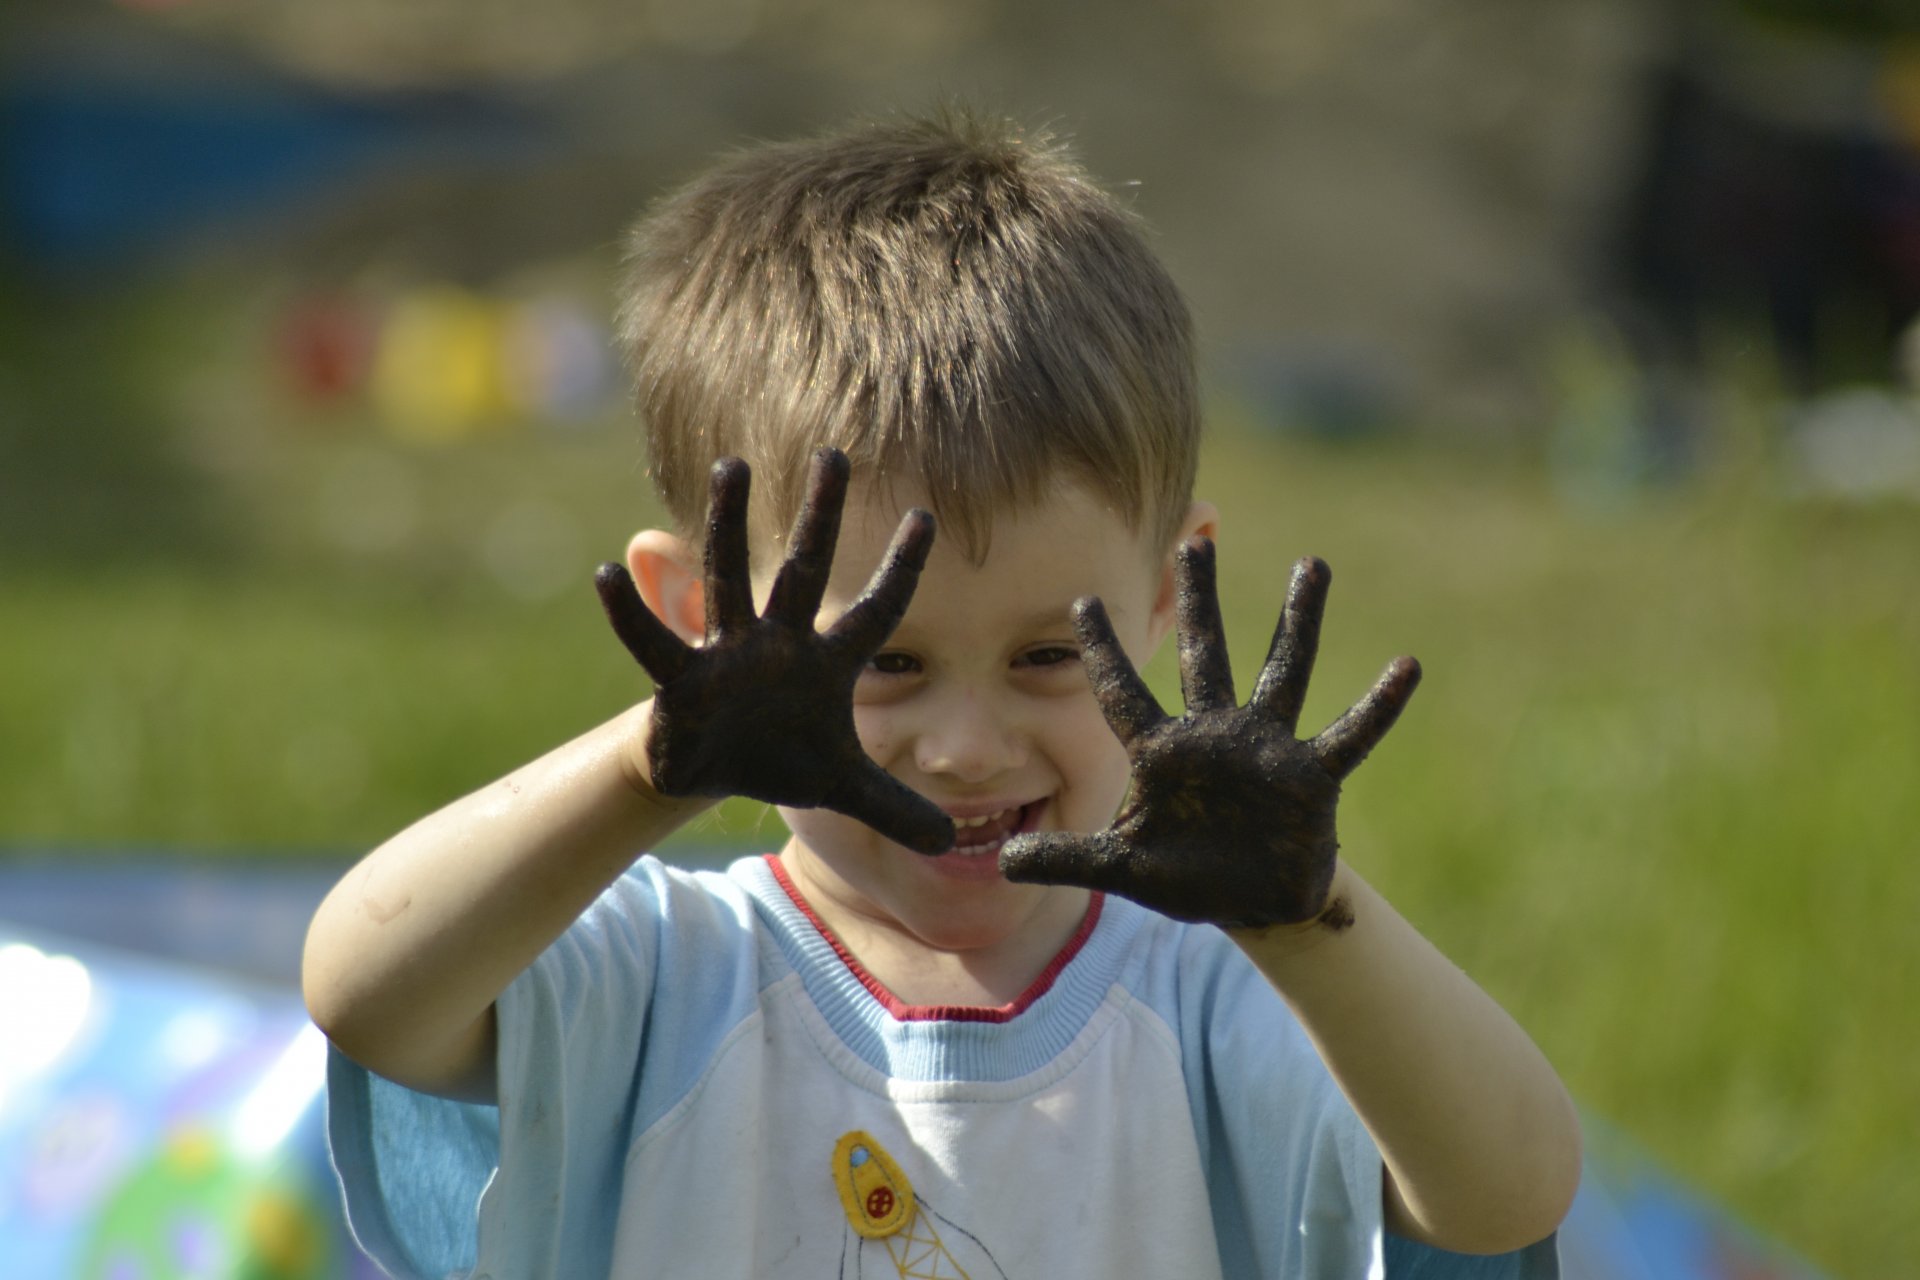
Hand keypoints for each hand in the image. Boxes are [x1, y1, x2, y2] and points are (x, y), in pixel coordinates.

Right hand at [594, 449, 955, 853]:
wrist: (712, 773)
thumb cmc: (781, 757)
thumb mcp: (843, 787)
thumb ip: (894, 806)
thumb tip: (948, 840)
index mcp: (826, 663)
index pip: (877, 612)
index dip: (900, 570)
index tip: (928, 516)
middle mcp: (779, 643)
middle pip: (804, 571)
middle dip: (820, 517)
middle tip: (834, 454)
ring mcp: (728, 654)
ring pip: (730, 579)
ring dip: (729, 526)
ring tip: (732, 468)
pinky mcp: (681, 681)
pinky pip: (654, 642)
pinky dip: (630, 613)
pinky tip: (607, 573)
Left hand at [999, 541, 1418, 927]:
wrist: (1251, 902)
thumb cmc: (1186, 875)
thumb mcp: (1121, 869)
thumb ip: (1066, 859)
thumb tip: (1001, 860)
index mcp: (1163, 752)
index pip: (1124, 693)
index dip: (1103, 652)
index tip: (1081, 600)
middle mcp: (1215, 734)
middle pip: (1205, 654)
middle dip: (1199, 601)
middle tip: (1194, 540)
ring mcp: (1267, 749)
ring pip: (1282, 670)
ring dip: (1298, 620)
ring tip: (1310, 564)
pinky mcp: (1311, 776)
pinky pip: (1349, 735)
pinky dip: (1377, 706)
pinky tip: (1407, 667)